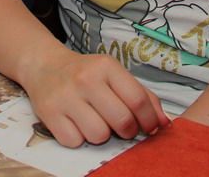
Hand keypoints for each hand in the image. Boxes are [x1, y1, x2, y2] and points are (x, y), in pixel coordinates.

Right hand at [22, 48, 169, 147]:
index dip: (149, 119)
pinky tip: (76, 124)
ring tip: (95, 121)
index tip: (149, 127)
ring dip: (101, 134)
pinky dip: (79, 138)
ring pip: (98, 135)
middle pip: (121, 121)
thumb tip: (164, 123)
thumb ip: (142, 96)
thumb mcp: (114, 75)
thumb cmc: (86, 74)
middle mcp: (85, 79)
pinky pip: (75, 142)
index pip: (138, 99)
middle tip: (122, 127)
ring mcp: (65, 96)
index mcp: (106, 66)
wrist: (44, 66)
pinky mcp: (49, 113)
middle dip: (127, 130)